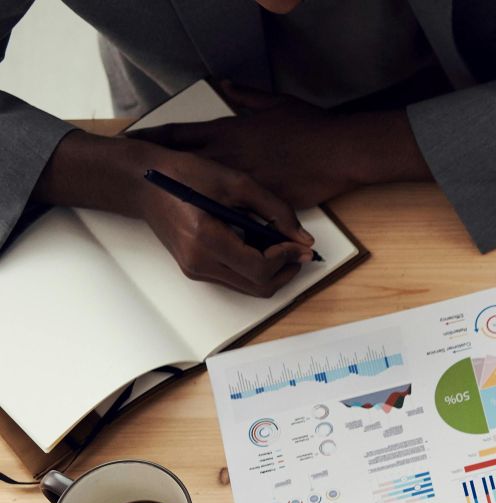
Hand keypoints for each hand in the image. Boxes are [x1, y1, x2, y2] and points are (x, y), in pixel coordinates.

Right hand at [34, 133, 311, 296]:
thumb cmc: (185, 174)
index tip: (300, 244)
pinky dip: (255, 269)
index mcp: (205, 239)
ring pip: (249, 287)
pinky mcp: (195, 269)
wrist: (143, 181)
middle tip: (299, 251)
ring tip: (282, 247)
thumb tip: (304, 240)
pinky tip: (260, 247)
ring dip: (272, 272)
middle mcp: (198, 262)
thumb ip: (275, 210)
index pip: (259, 268)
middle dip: (285, 271)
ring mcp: (195, 269)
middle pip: (258, 287)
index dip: (287, 258)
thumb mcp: (235, 182)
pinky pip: (235, 279)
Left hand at [131, 82, 424, 207]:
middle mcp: (228, 158)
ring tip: (171, 211)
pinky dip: (225, 223)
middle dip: (159, 174)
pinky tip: (213, 230)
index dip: (153, 138)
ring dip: (189, 203)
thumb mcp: (275, 103)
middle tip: (138, 181)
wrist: (338, 152)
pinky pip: (237, 217)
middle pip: (181, 168)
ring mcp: (242, 183)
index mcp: (227, 132)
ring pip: (205, 197)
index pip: (178, 134)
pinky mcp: (261, 204)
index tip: (135, 142)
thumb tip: (226, 86)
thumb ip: (245, 95)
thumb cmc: (310, 127)